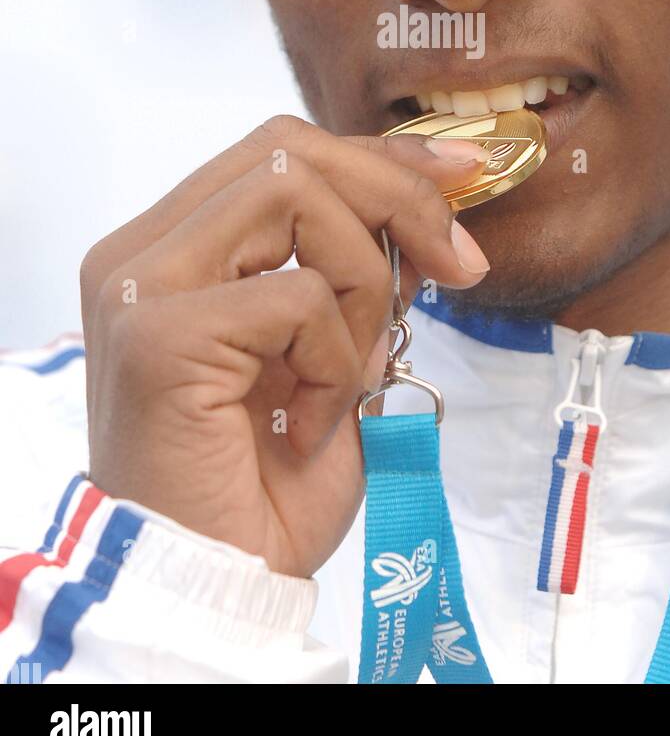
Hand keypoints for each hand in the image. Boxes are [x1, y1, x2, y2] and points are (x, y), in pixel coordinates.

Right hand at [81, 116, 490, 577]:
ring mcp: (141, 286)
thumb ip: (355, 275)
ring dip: (362, 283)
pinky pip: (297, 296)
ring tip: (350, 372)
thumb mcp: (333, 352)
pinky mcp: (158, 333)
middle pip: (286, 149)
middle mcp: (141, 253)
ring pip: (293, 195)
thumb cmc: (266, 485)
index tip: (461, 173)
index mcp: (172, 247)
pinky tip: (309, 421)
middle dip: (396, 196)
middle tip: (457, 266)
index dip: (378, 155)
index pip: (279, 151)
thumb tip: (424, 215)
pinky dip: (333, 357)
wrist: (216, 586)